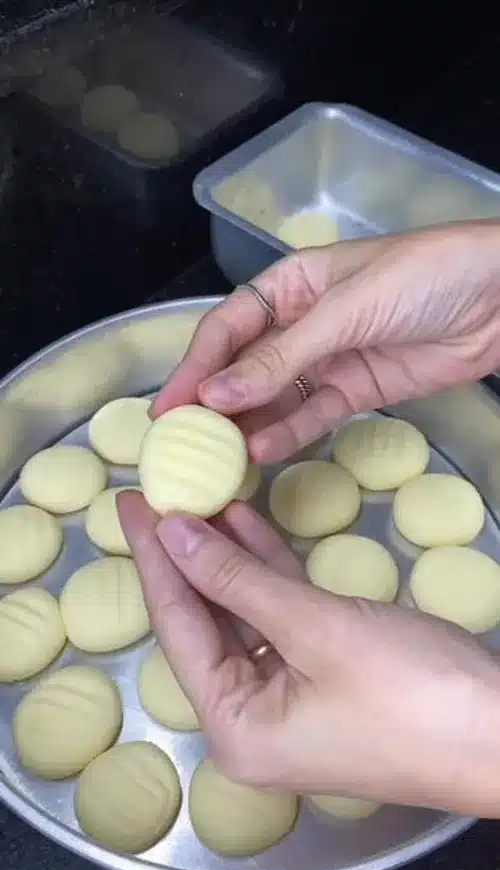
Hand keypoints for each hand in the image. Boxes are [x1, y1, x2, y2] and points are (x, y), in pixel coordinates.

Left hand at [119, 490, 499, 816]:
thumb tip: (173, 535)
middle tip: (157, 494)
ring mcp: (290, 696)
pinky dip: (266, 570)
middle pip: (204, 620)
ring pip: (242, 612)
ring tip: (198, 496)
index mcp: (236, 727)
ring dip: (226, 556)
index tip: (131, 504)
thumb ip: (236, 580)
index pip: (177, 627)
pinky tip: (245, 523)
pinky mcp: (325, 672)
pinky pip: (281, 615)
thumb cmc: (409, 689)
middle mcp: (252, 718)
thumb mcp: (314, 628)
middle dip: (184, 555)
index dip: (153, 558)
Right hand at [151, 221, 499, 461]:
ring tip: (219, 459)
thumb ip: (282, 356)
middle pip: (243, 367)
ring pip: (273, 397)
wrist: (499, 298)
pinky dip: (287, 434)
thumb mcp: (345, 310)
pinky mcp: (354, 391)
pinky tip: (261, 452)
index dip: (195, 366)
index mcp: (289, 285)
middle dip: (214, 403)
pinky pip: (311, 415)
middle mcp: (299, 323)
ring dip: (247, 425)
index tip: (167, 407)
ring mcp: (326, 360)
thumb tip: (216, 395)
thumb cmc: (422, 278)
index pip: (228, 327)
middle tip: (183, 445)